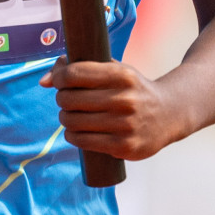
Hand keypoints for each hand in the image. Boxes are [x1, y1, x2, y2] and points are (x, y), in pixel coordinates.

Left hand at [39, 57, 185, 160]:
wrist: (170, 113)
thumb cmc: (133, 88)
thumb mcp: (115, 70)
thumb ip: (80, 68)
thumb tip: (43, 81)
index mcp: (121, 75)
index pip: (75, 74)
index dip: (59, 77)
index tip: (58, 80)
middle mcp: (124, 99)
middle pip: (70, 99)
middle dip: (61, 98)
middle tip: (66, 99)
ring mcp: (125, 125)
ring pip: (73, 122)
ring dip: (65, 118)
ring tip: (69, 115)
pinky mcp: (124, 146)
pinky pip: (84, 141)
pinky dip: (73, 136)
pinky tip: (76, 131)